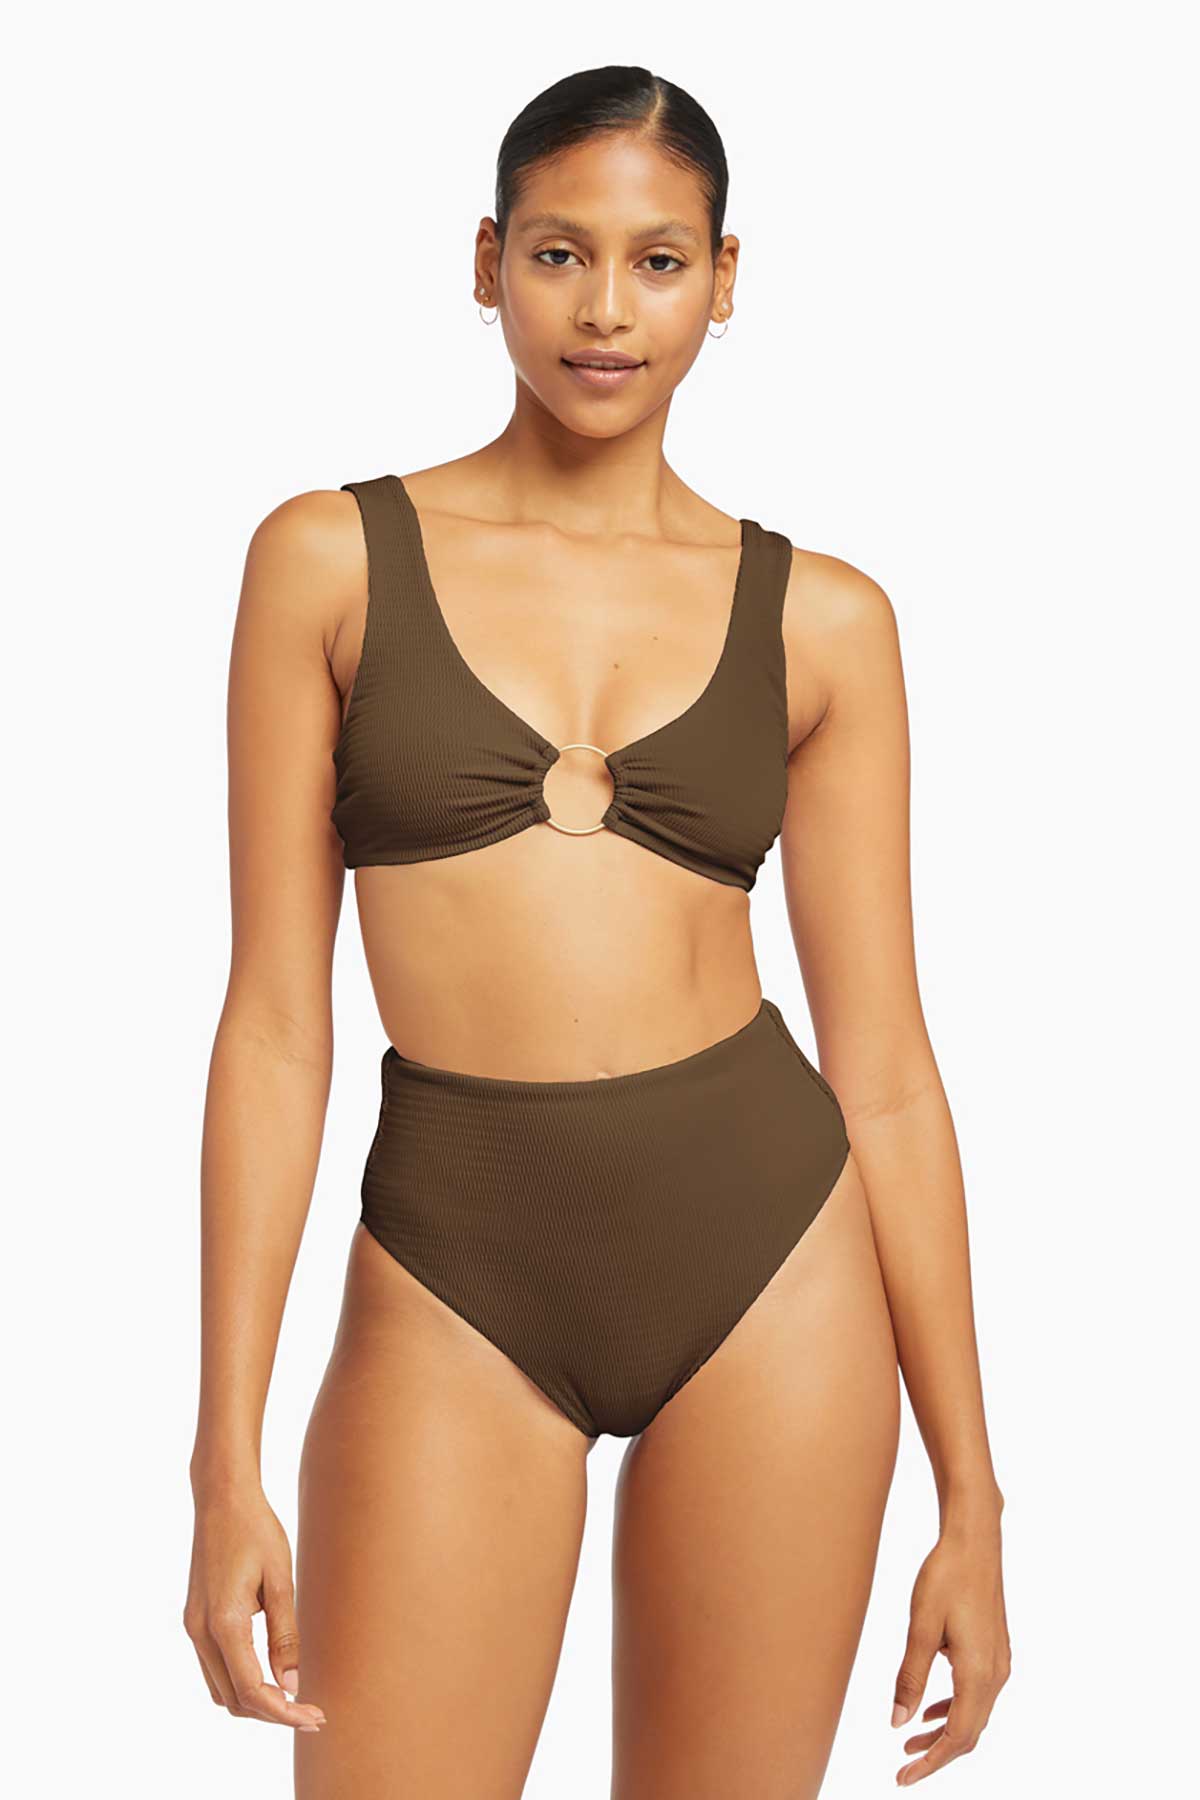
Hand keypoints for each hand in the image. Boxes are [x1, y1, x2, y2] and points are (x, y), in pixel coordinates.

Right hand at [183, 1482, 325, 1731]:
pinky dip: (240, 1682)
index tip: (314, 1718)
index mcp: (224, 1623)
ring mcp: (193, 1627)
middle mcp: (200, 1632)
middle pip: (233, 1700)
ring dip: (254, 1702)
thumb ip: (285, 1635)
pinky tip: (268, 1675)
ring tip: (293, 1698)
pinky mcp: (194, 1620)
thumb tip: (291, 1685)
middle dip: (271, 1713)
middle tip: (311, 1712)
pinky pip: (215, 1669)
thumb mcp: (281, 1579)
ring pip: (221, 1689)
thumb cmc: (256, 1530)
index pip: (252, 1690)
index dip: (283, 1713)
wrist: (222, 1498)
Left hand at [891, 1512, 1009, 1783]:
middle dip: (936, 1755)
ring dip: (944, 1733)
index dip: (930, 1763)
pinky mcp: (996, 1651)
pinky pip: (978, 1696)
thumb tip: (898, 1723)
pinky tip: (931, 1709)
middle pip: (969, 1733)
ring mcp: (1000, 1663)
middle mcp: (996, 1674)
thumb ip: (910, 1677)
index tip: (902, 1778)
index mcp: (978, 1673)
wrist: (974, 1541)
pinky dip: (955, 1710)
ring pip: (974, 1716)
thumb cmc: (945, 1577)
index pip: (957, 1737)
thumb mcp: (920, 1628)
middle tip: (902, 1768)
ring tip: (910, 1742)